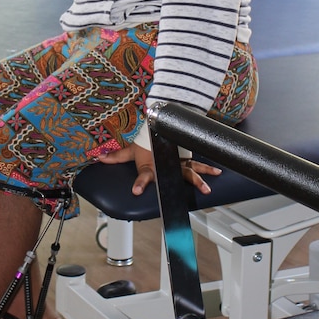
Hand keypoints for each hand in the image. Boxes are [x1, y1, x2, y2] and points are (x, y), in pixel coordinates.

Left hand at [97, 144, 219, 195]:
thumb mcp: (130, 151)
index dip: (140, 183)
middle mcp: (166, 166)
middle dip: (187, 183)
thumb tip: (99, 158)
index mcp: (151, 165)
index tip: (136, 191)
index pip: (144, 175)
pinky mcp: (184, 162)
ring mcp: (177, 164)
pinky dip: (206, 170)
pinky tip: (218, 174)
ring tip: (209, 188)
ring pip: (191, 171)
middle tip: (196, 190)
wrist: (158, 127)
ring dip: (201, 178)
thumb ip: (116, 157)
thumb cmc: (145, 143)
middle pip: (177, 175)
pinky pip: (196, 167)